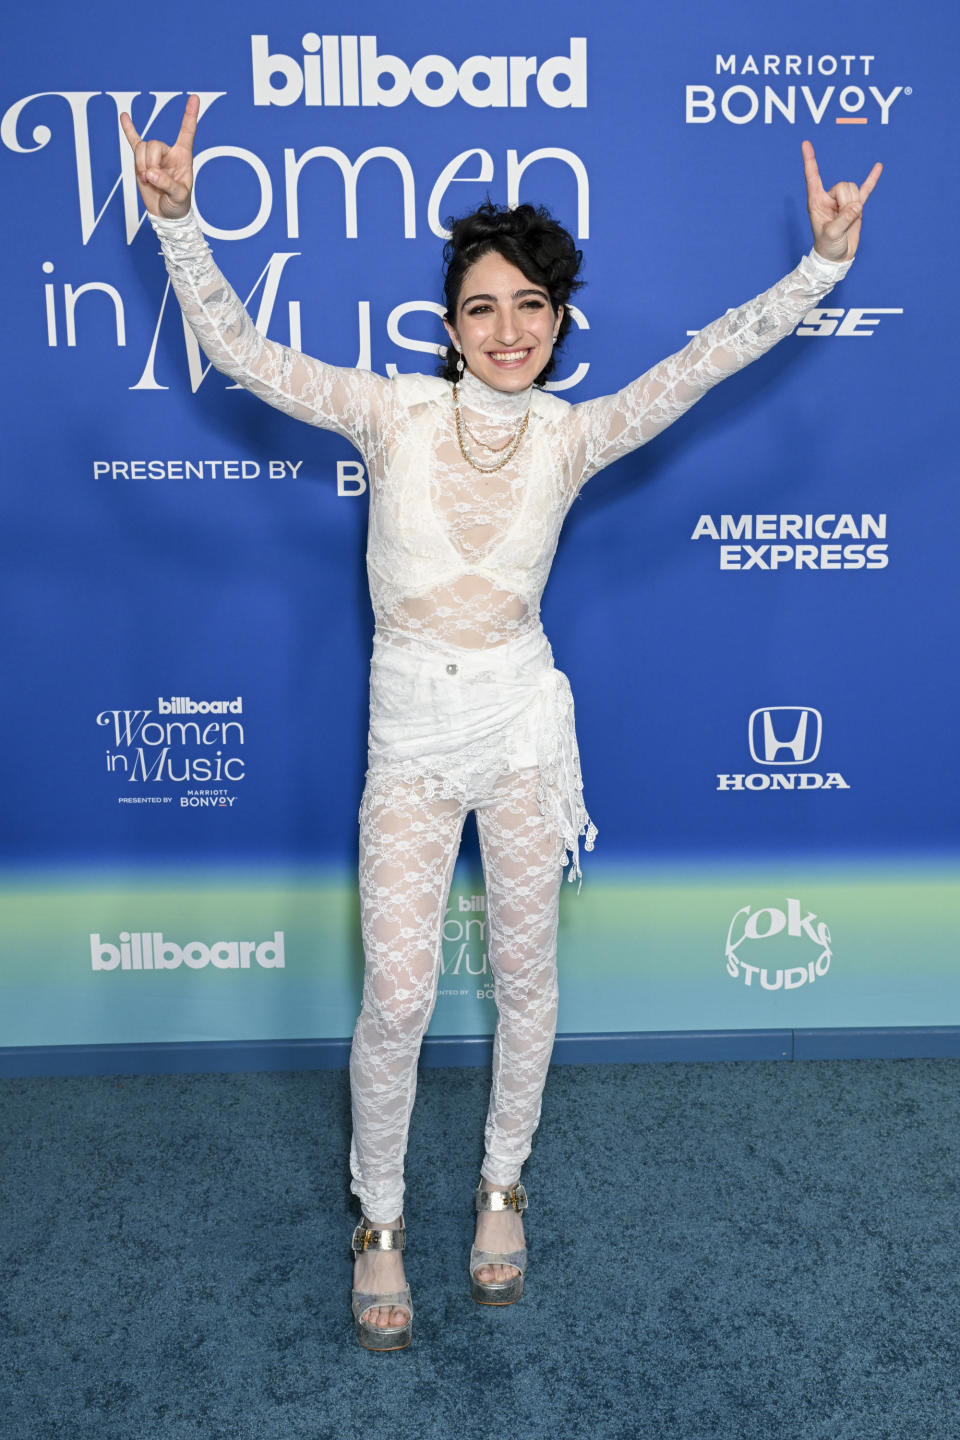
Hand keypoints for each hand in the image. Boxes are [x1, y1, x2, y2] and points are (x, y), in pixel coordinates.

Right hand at [119, 93, 197, 219]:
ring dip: (141, 166)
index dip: (190, 116)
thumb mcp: (178, 197)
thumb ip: (167, 184)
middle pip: (153, 144)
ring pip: (141, 149)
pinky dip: (129, 130)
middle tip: (152, 180)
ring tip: (148, 181)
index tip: (194, 97)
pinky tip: (124, 116)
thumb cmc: (178, 205)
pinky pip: (134, 142)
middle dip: (150, 163)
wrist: (166, 214)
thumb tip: (151, 173)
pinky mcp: (142, 161)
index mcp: (183, 156)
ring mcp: (154, 156)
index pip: (187, 132)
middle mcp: (169, 152)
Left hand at [802, 140, 881, 261]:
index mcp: (816, 201)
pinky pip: (866, 189)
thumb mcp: (831, 235)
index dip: (810, 161)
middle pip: (843, 185)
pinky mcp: (856, 205)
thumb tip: (857, 205)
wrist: (837, 257)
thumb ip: (843, 219)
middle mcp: (829, 198)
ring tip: (848, 220)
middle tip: (842, 220)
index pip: (812, 177)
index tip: (806, 143)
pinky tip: (878, 167)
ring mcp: (843, 201)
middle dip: (847, 203)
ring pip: (854, 189)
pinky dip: (872, 179)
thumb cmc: (828, 247)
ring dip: (855, 206)